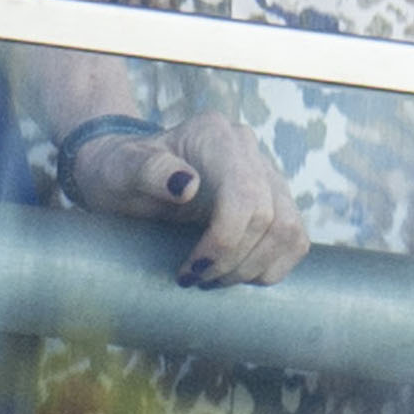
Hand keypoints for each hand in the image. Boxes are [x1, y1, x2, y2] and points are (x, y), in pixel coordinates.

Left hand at [61, 112, 306, 285]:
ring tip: (215, 278)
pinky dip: (273, 266)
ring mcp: (266, 173)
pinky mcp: (275, 199)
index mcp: (213, 135)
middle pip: (269, 218)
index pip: (244, 195)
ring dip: (255, 268)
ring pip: (289, 230)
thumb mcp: (119, 170)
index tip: (190, 270)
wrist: (127, 173)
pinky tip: (238, 273)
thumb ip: (146, 169)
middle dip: (234, 261)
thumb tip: (187, 185)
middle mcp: (246, 148)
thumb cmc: (119, 171)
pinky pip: (295, 238)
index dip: (225, 242)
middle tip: (196, 279)